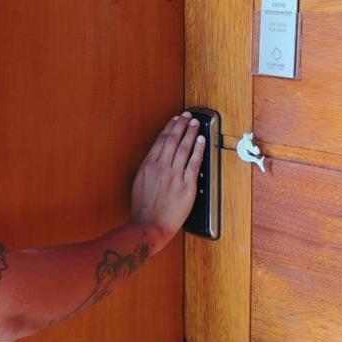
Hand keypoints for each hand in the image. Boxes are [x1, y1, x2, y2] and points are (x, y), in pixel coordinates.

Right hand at [130, 112, 204, 244]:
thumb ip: (149, 169)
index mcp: (148, 166)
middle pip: (173, 140)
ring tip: (196, 124)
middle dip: (181, 125)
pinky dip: (199, 150)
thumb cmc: (143, 209)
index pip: (161, 140)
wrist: (149, 225)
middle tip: (188, 116)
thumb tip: (158, 159)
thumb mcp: (139, 183)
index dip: (170, 128)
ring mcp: (174, 175)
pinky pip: (194, 163)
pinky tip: (202, 141)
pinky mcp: (186, 186)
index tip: (175, 120)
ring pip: (184, 148)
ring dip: (191, 133)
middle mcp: (161, 167)